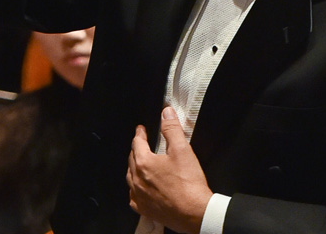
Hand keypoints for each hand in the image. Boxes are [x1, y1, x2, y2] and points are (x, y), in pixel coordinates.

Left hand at [127, 107, 212, 233]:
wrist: (195, 213)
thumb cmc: (188, 184)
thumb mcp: (182, 149)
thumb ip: (172, 129)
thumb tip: (166, 113)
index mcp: (144, 163)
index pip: (137, 143)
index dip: (140, 133)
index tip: (141, 129)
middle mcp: (138, 180)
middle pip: (132, 159)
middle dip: (136, 149)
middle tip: (141, 143)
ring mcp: (140, 197)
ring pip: (130, 177)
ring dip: (134, 167)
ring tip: (140, 162)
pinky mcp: (145, 210)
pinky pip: (134, 196)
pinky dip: (135, 188)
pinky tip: (141, 188)